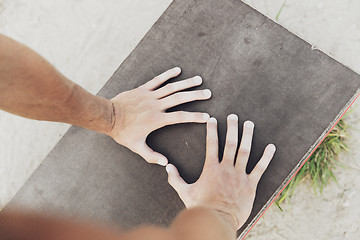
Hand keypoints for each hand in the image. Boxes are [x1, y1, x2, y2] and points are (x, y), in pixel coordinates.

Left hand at [109, 67, 210, 165]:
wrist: (108, 116)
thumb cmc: (123, 133)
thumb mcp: (137, 147)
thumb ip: (151, 156)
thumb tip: (165, 163)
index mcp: (157, 119)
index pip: (180, 117)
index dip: (195, 117)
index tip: (207, 117)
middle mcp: (156, 105)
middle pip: (180, 98)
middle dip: (195, 96)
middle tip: (208, 93)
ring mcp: (150, 95)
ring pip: (171, 87)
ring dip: (186, 83)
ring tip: (199, 80)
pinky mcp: (143, 89)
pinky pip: (157, 80)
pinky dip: (168, 74)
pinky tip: (177, 70)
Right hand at [166, 114, 275, 229]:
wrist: (217, 220)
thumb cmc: (200, 207)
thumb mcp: (184, 192)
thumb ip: (175, 178)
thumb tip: (167, 167)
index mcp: (211, 168)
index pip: (211, 144)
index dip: (212, 130)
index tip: (213, 119)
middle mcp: (226, 168)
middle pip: (230, 143)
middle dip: (232, 128)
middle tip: (233, 116)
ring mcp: (239, 175)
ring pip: (245, 151)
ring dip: (247, 136)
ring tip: (249, 124)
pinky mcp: (250, 185)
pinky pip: (260, 168)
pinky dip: (266, 157)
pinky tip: (271, 146)